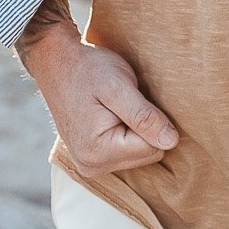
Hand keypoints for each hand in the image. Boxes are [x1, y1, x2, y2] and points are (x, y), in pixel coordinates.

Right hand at [20, 24, 179, 175]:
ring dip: (136, 130)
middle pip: (147, 155)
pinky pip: (126, 152)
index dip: (151, 120)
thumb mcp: (118, 86)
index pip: (153, 148)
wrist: (56, 62)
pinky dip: (126, 133)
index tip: (134, 99)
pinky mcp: (91, 158)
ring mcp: (89, 164)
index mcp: (98, 151)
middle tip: (125, 102)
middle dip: (144, 127)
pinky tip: (112, 115)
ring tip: (117, 106)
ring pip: (139, 154)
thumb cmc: (87, 69)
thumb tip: (171, 142)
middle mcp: (92, 165)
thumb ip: (145, 116)